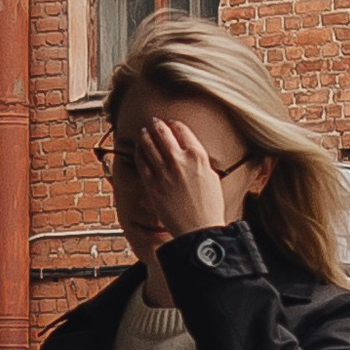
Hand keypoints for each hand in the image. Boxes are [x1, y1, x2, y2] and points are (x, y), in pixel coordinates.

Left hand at [122, 111, 231, 244]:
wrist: (198, 229)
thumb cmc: (209, 206)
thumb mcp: (210, 176)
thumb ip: (198, 161)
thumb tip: (188, 152)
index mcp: (197, 156)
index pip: (182, 130)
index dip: (175, 125)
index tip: (171, 124)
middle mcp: (179, 159)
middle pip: (163, 132)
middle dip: (157, 124)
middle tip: (153, 121)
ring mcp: (163, 171)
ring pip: (148, 144)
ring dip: (145, 135)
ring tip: (144, 131)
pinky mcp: (151, 183)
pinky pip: (141, 161)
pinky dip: (139, 151)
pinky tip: (139, 148)